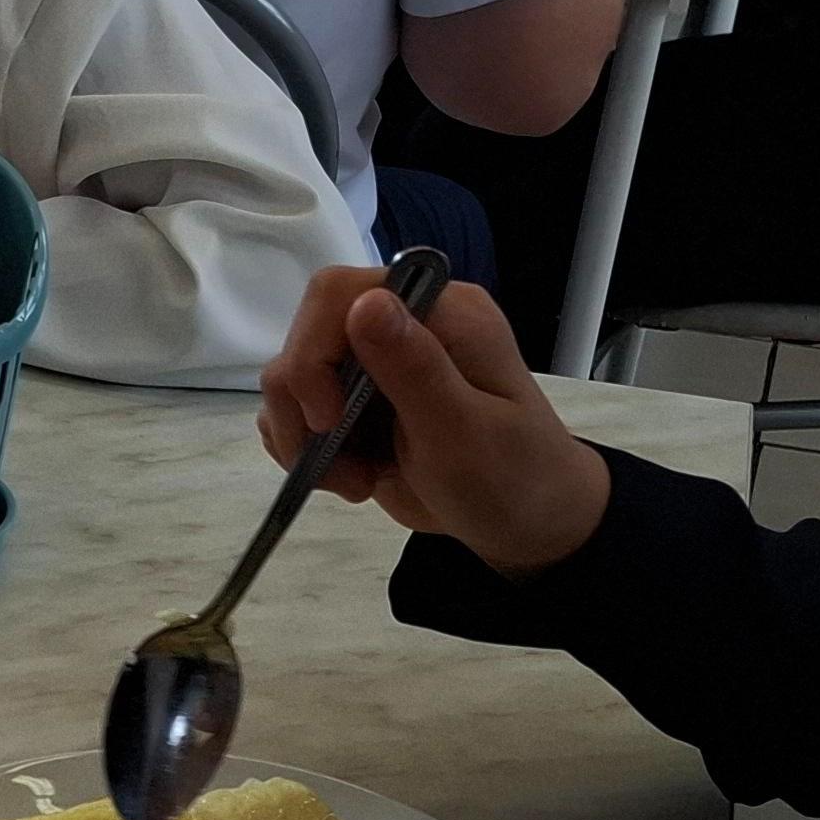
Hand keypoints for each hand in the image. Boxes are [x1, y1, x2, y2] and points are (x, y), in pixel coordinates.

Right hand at [255, 267, 610, 574]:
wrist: (525, 524)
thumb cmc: (511, 478)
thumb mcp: (464, 431)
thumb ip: (415, 369)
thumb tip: (365, 303)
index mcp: (441, 313)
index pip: (341, 295)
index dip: (314, 352)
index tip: (329, 418)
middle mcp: (404, 326)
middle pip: (307, 334)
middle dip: (304, 404)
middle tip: (336, 462)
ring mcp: (378, 365)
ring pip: (294, 376)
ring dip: (303, 435)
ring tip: (353, 480)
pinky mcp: (359, 403)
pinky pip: (299, 411)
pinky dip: (306, 449)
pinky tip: (347, 478)